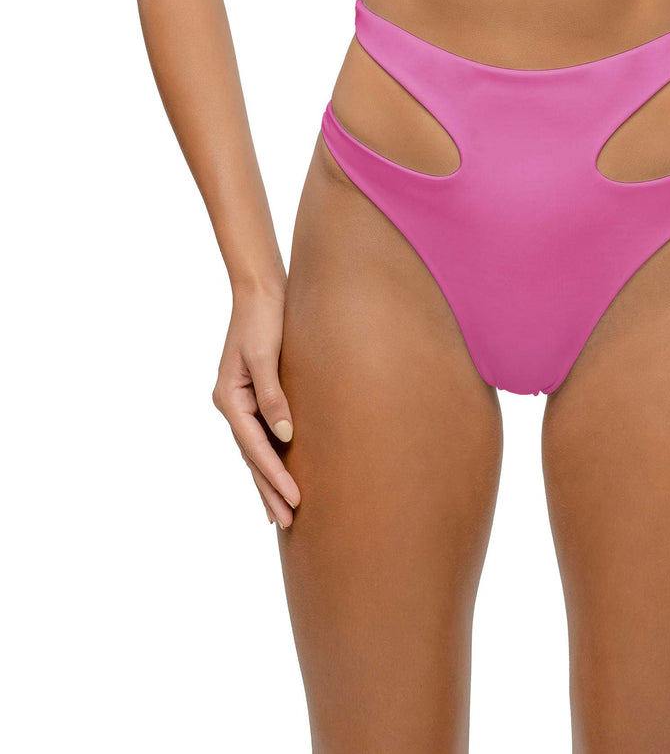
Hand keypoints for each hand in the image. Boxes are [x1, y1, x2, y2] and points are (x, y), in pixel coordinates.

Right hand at [212, 283, 299, 527]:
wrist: (260, 290)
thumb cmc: (264, 319)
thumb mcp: (265, 356)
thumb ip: (273, 396)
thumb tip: (285, 436)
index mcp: (229, 398)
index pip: (254, 448)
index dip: (274, 476)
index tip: (295, 500)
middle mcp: (230, 404)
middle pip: (251, 457)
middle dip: (269, 490)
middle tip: (288, 523)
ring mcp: (239, 402)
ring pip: (253, 451)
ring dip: (267, 480)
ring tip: (281, 513)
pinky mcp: (252, 395)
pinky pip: (259, 436)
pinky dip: (267, 459)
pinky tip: (276, 473)